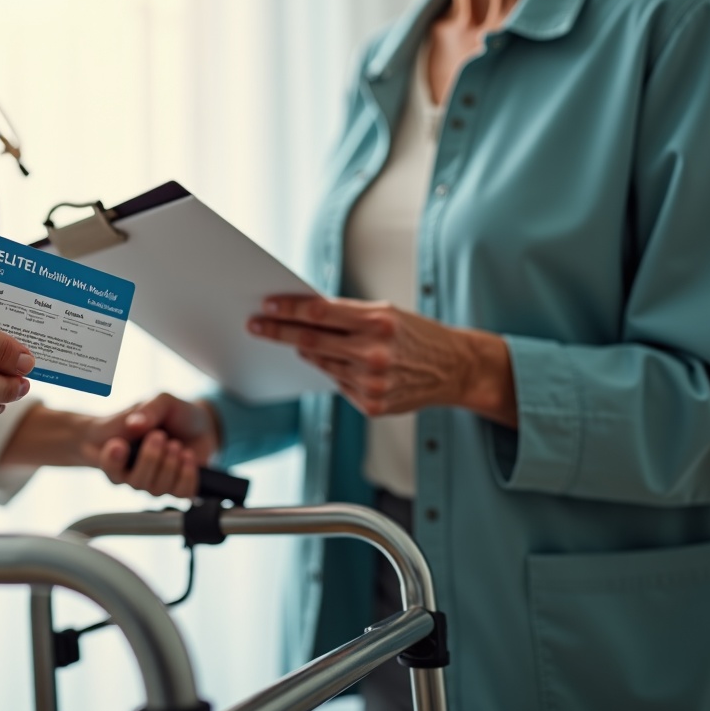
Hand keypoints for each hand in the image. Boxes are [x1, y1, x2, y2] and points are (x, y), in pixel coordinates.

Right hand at [85, 393, 220, 497]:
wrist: (198, 420)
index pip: (108, 467)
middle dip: (149, 459)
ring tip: (176, 444)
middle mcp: (135, 472)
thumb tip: (134, 425)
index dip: (111, 460)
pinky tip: (188, 457)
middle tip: (159, 435)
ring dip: (169, 466)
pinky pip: (180, 494)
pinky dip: (186, 476)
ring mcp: (156, 482)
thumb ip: (148, 410)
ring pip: (156, 490)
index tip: (119, 443)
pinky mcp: (178, 487)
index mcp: (123, 452)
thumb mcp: (161, 401)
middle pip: (135, 482)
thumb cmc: (170, 412)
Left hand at [248, 296, 516, 425]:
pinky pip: (338, 384)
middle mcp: (374, 353)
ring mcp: (372, 382)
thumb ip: (347, 314)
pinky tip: (342, 363)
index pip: (320, 313)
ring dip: (306, 352)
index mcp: (378, 322)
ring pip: (321, 364)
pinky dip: (334, 371)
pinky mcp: (371, 404)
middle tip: (256, 325)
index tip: (267, 306)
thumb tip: (303, 313)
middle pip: (311, 341)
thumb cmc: (416, 335)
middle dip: (279, 332)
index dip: (289, 309)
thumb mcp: (386, 313)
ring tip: (296, 341)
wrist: (454, 369)